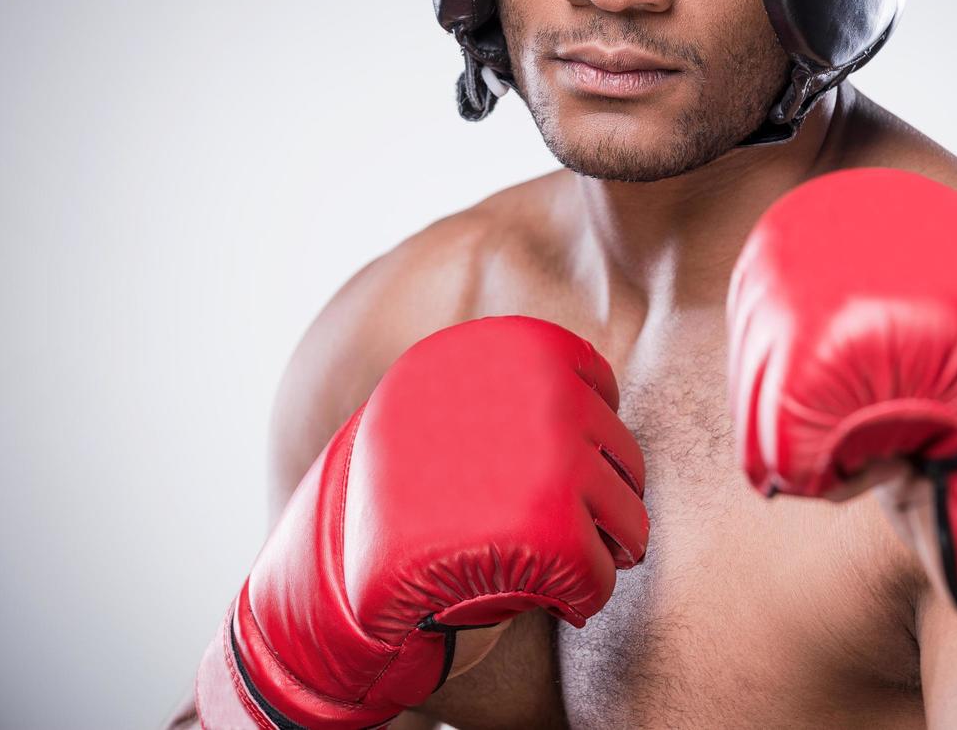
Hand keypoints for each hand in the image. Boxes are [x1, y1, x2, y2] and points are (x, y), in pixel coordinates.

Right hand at [197, 316, 647, 729]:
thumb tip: (599, 390)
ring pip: (626, 511)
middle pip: (622, 450)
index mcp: (505, 352)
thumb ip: (508, 388)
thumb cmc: (392, 493)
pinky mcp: (547, 528)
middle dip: (613, 499)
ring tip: (572, 570)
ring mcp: (544, 457)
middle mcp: (532, 394)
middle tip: (586, 534)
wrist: (330, 576)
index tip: (575, 464)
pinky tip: (556, 603)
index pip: (596, 381)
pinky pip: (600, 571)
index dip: (596, 429)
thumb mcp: (436, 406)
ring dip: (610, 550)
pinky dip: (586, 598)